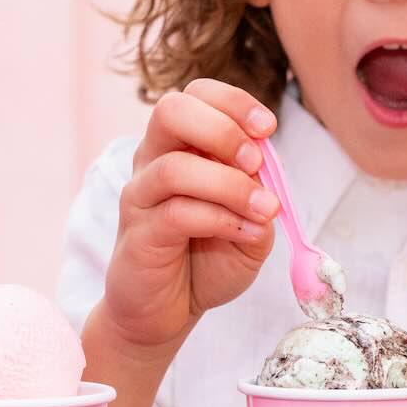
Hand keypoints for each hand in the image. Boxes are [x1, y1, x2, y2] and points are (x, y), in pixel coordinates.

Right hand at [100, 80, 279, 356]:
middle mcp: (154, 161)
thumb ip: (260, 194)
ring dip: (230, 185)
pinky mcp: (138, 234)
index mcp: (181, 146)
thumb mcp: (251, 224)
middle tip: (255, 161)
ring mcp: (141, 196)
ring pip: (175, 167)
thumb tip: (267, 171)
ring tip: (264, 210)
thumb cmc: (206, 261)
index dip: (233, 101)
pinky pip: (177, 213)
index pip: (196, 95)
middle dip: (222, 128)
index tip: (268, 128)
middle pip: (171, 110)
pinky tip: (245, 233)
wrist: (168, 311)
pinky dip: (221, 219)